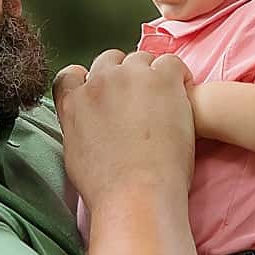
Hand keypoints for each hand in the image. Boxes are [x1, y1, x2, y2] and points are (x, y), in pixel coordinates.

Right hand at [51, 49, 194, 209]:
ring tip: (163, 104)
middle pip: (110, 61)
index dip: (89, 80)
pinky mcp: (162, 80)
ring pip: (141, 59)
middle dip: (123, 77)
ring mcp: (130, 77)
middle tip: (139, 104)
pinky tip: (181, 97)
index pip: (72, 74)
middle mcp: (99, 82)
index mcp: (74, 102)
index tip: (105, 95)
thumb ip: (77, 126)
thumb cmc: (108, 188)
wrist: (136, 195)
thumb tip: (86, 122)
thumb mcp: (74, 155)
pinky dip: (178, 76)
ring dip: (151, 76)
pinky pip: (171, 63)